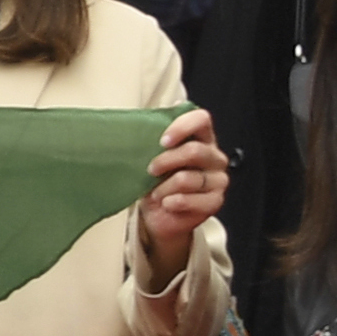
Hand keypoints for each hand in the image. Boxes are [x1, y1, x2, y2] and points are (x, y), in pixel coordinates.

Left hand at [133, 107, 226, 283]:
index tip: (161, 139)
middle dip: (169, 160)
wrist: (156, 217)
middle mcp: (212, 157)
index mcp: (197, 138)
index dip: (184, 125)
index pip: (201, 119)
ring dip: (171, 185)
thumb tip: (119, 129)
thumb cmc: (149, 182)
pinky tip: (167, 204)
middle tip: (150, 170)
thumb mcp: (143, 160)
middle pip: (198, 151)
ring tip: (157, 192)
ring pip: (197, 177)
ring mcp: (217, 181)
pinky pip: (202, 200)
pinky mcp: (215, 203)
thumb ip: (144, 144)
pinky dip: (180, 201)